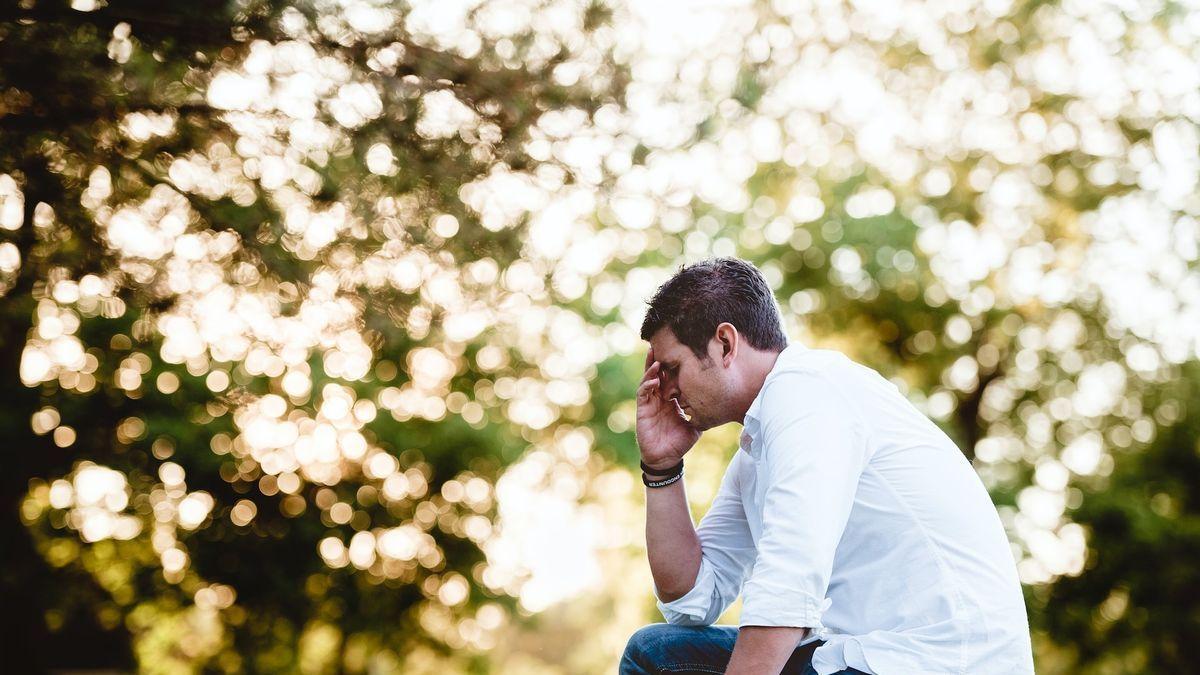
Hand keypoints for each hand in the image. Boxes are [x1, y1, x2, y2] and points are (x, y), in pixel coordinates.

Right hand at [635, 346, 700, 469]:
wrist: (666, 458)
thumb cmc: (680, 442)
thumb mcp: (695, 424)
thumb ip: (702, 413)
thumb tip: (719, 405)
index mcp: (671, 399)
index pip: (671, 378)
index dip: (673, 366)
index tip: (680, 352)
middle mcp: (659, 398)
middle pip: (657, 374)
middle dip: (659, 360)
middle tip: (662, 344)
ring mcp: (650, 402)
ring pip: (648, 380)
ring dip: (651, 369)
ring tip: (656, 358)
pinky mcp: (642, 410)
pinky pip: (643, 393)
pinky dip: (647, 385)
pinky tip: (654, 380)